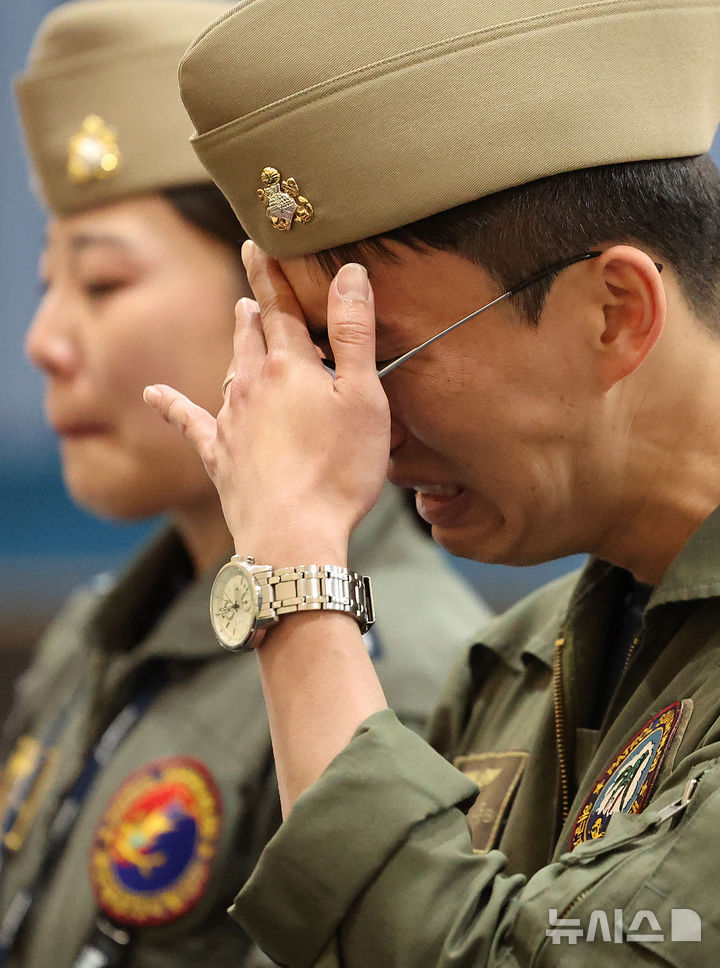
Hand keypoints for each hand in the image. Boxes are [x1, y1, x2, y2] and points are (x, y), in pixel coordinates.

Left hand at [143, 242, 390, 564]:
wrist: (292, 535)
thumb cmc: (338, 470)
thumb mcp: (363, 397)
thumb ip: (354, 332)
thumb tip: (348, 272)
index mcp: (290, 367)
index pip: (281, 307)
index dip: (272, 272)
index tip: (259, 241)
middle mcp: (253, 385)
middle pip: (252, 334)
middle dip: (255, 304)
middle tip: (252, 282)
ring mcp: (231, 421)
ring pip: (230, 370)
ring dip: (235, 343)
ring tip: (238, 319)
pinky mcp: (220, 456)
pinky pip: (190, 423)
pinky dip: (173, 406)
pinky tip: (155, 394)